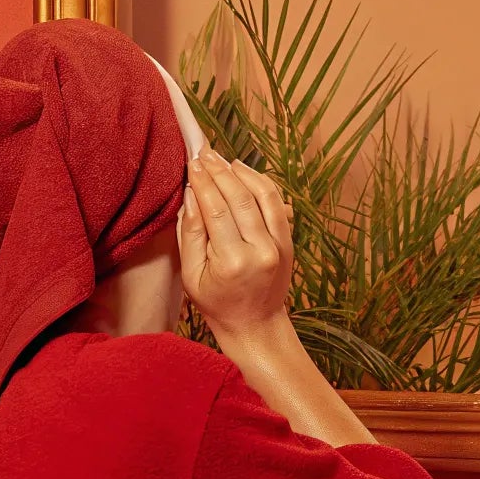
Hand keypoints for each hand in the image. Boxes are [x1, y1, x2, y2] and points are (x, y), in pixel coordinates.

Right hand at [178, 150, 295, 337]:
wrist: (255, 324)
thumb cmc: (217, 302)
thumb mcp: (191, 274)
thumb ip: (190, 234)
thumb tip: (190, 195)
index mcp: (232, 261)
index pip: (216, 209)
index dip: (203, 183)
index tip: (191, 164)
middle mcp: (261, 250)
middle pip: (240, 198)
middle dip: (220, 172)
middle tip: (204, 155)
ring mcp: (280, 245)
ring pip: (263, 196)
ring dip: (243, 173)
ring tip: (223, 160)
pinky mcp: (289, 242)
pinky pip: (277, 204)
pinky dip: (262, 184)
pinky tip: (245, 173)